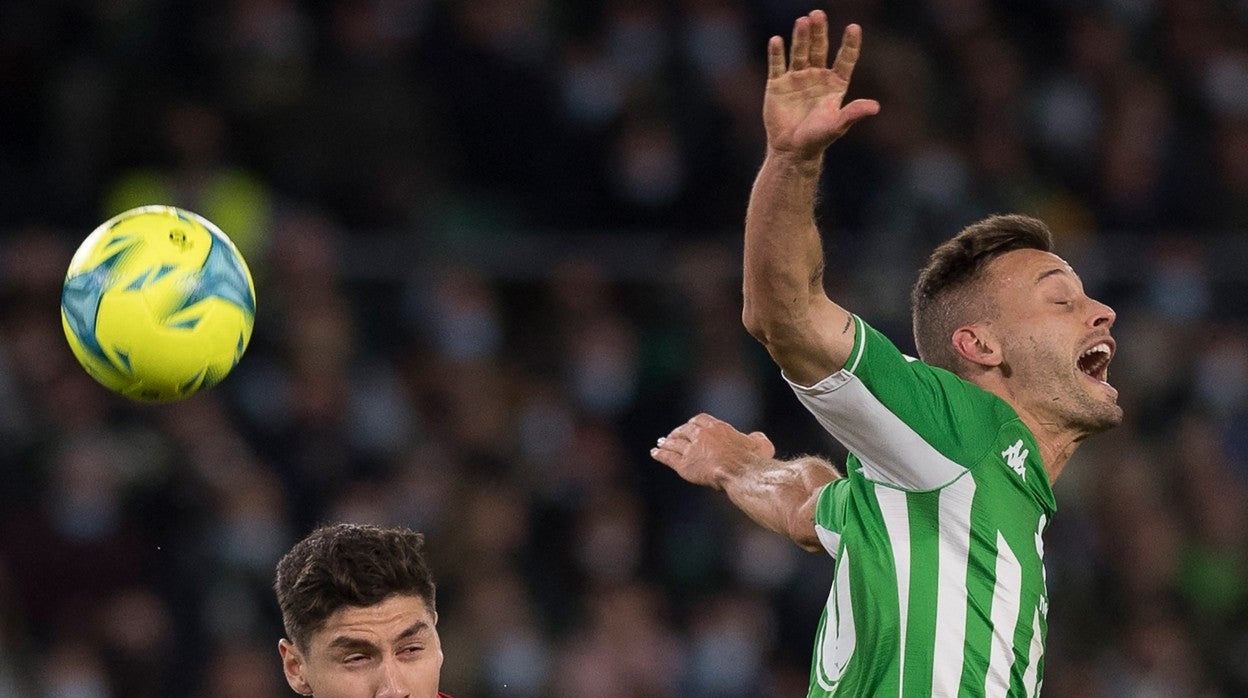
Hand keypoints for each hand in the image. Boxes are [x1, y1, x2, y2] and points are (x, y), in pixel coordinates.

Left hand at [650, 413, 775, 489]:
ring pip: (674, 443)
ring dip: (666, 443)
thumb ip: (756, 439)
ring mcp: (691, 450)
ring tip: (660, 443)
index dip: (693, 424)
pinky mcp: (684, 465)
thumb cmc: (755, 461)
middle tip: (672, 435)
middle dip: (677, 433)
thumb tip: (755, 437)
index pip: (699, 420)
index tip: (690, 426)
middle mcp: (701, 435)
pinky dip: (660, 454)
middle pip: (684, 430)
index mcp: (718, 428)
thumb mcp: (761, 445)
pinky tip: (654, 453)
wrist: (743, 474)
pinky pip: (668, 457)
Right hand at [763, 12, 878, 161]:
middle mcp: (817, 76)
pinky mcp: (777, 84)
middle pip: (820, 49)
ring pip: (800, 52)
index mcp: (835, 84)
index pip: (845, 59)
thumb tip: (875, 107)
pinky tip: (777, 40)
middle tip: (818, 14)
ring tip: (802, 21)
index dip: (850, 44)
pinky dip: (777, 53)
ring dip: (801, 37)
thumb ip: (853, 113)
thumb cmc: (817, 139)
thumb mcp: (837, 125)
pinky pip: (777, 64)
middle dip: (819, 32)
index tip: (853, 27)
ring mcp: (797, 78)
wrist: (792, 150)